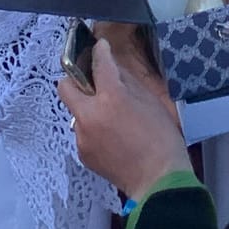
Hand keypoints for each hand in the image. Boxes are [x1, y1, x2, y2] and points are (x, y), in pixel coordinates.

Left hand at [58, 36, 188, 201]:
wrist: (158, 181)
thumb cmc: (162, 140)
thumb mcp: (151, 103)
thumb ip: (128, 83)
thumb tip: (114, 72)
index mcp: (111, 98)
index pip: (98, 64)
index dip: (98, 52)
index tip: (98, 47)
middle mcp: (89, 115)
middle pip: (65, 86)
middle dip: (75, 80)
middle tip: (92, 83)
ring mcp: (82, 136)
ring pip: (76, 112)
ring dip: (88, 109)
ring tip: (112, 119)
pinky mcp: (83, 153)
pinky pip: (83, 133)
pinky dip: (94, 130)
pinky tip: (113, 138)